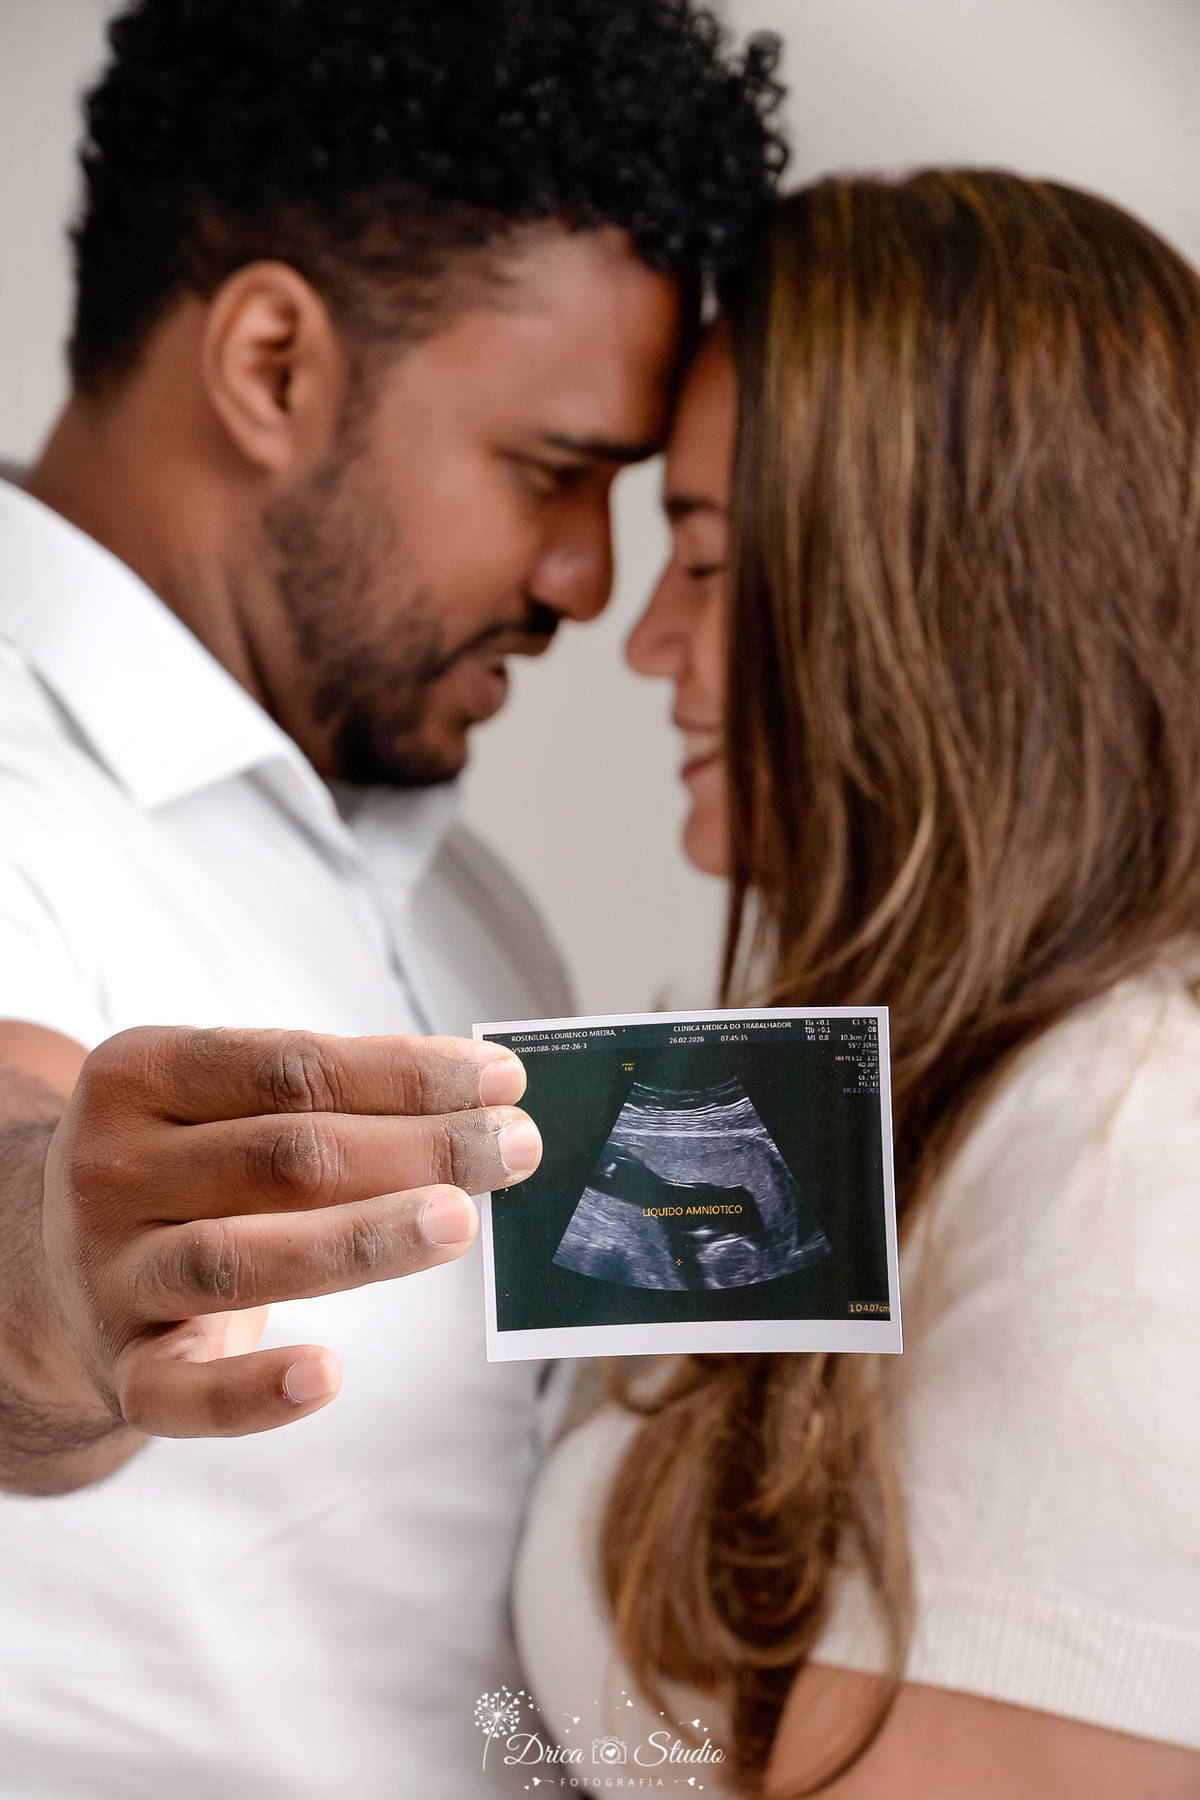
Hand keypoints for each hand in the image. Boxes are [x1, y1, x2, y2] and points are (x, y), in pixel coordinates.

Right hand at [23, 1024, 537, 1447]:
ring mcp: (110, 1274)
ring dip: (361, 1240)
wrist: (55, 1264)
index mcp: (140, 1073)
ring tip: (460, 1224)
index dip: (402, 1073)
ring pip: (239, 1258)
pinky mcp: (122, 1370)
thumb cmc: (191, 1166)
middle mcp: (111, 1168)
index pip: (287, 1067)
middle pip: (280, 1157)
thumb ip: (334, 1096)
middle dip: (413, 1151)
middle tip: (513, 1150)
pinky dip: (251, 1393)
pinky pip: (181, 1394)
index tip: (502, 1082)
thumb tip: (486, 1097)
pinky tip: (326, 1375)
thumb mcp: (226, 1106)